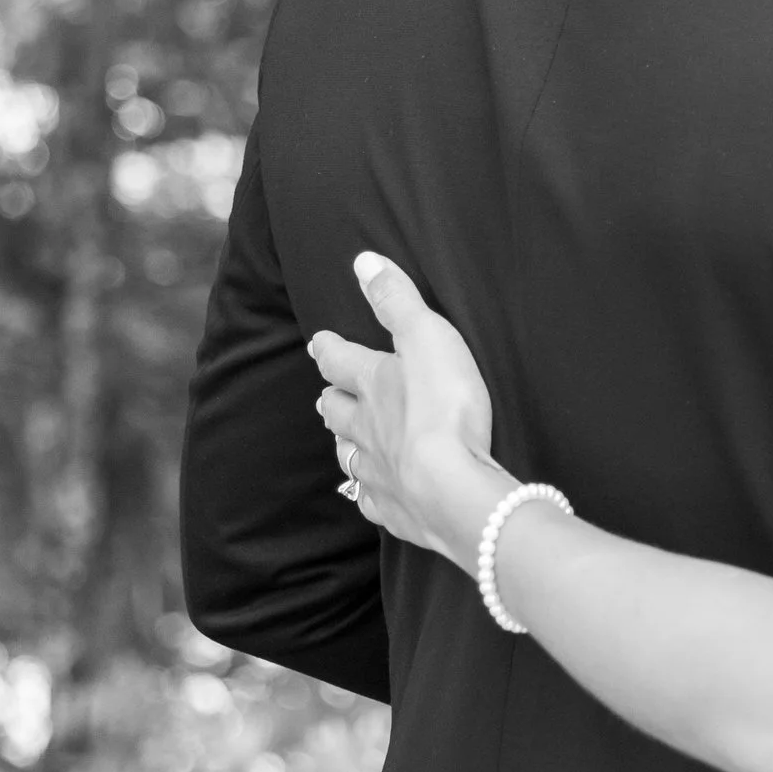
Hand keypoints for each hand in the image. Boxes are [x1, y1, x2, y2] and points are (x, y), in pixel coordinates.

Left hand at [311, 254, 504, 564]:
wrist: (453, 489)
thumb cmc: (445, 409)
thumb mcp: (427, 338)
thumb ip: (397, 300)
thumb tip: (363, 261)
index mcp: (371, 384)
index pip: (340, 360)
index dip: (329, 349)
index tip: (319, 343)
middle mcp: (364, 428)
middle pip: (336, 412)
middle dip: (331, 399)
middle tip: (328, 394)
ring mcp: (376, 471)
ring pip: (349, 455)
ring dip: (345, 443)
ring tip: (346, 440)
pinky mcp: (393, 510)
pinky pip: (371, 499)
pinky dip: (369, 492)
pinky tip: (373, 492)